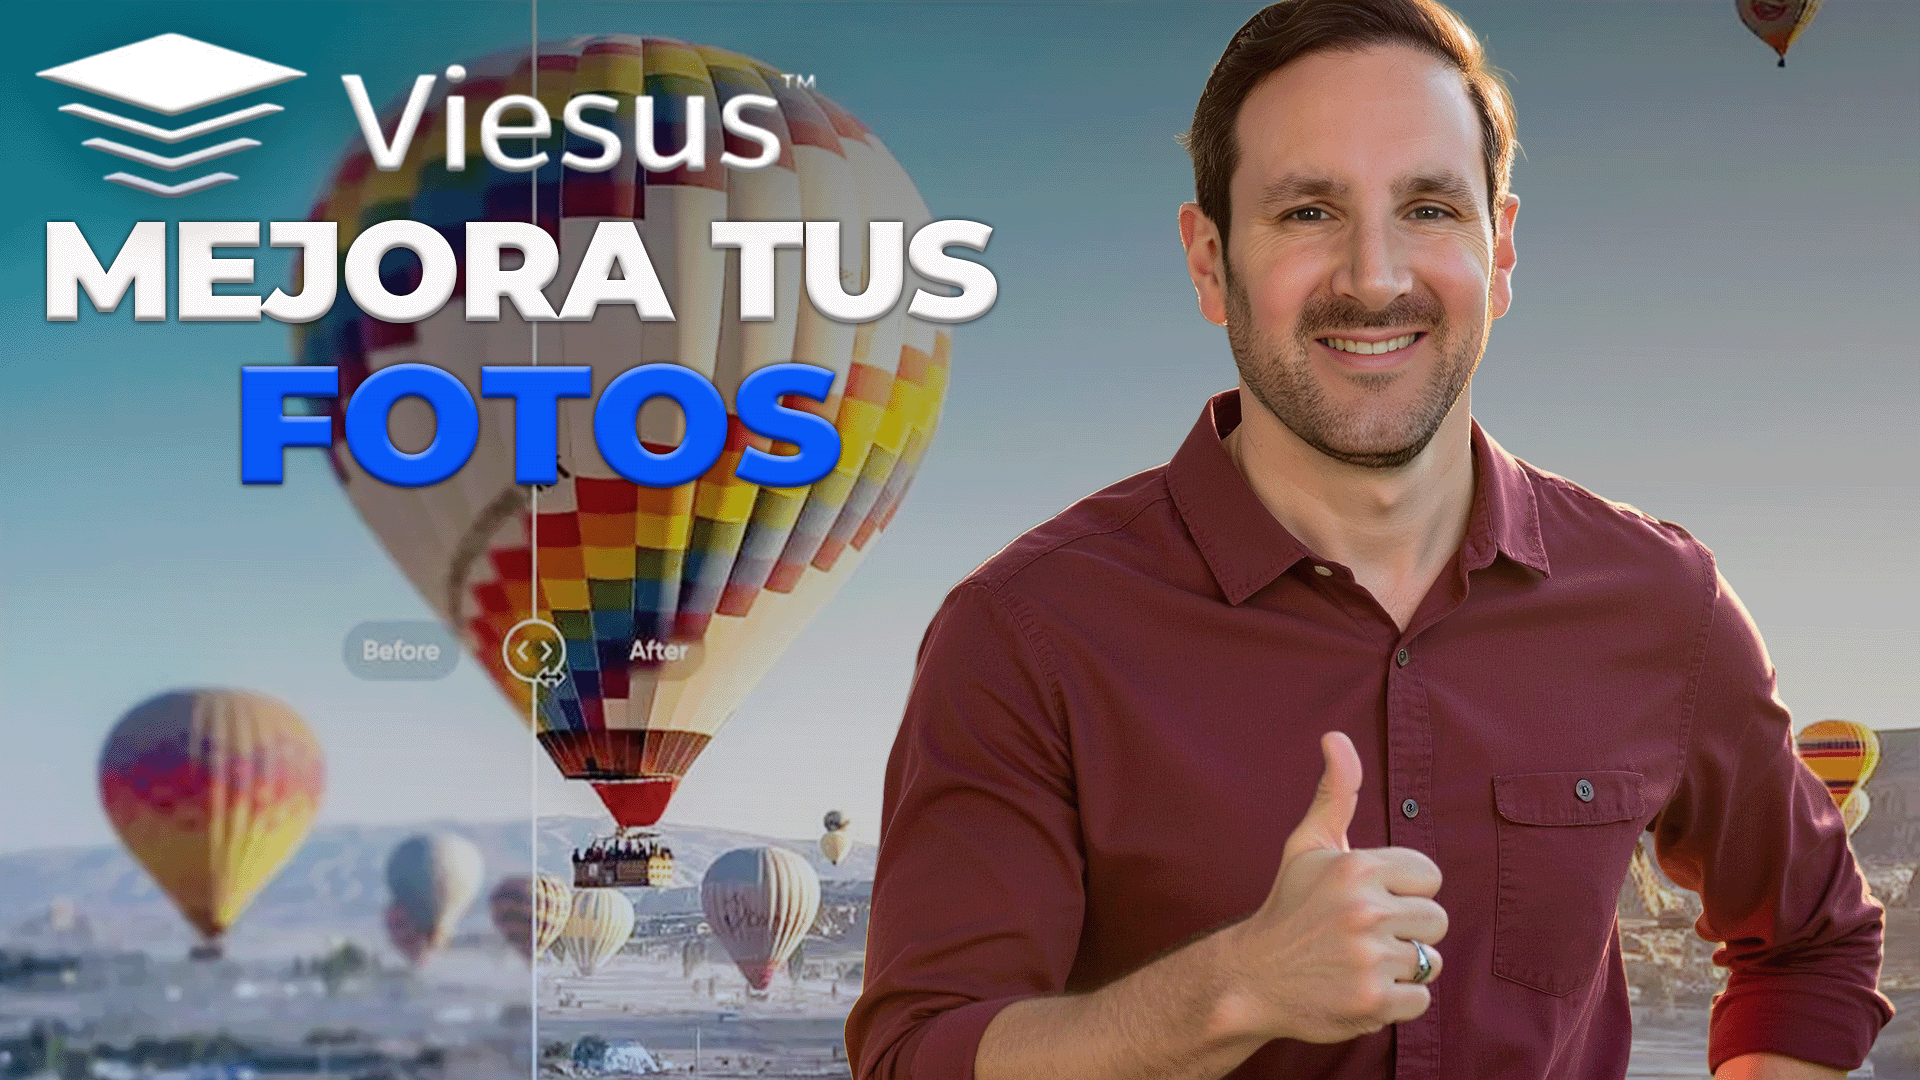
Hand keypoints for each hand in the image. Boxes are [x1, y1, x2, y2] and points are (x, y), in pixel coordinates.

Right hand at [1214, 731, 1448, 1044]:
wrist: (1251, 978)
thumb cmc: (1289, 906)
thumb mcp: (1308, 845)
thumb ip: (1335, 792)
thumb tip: (1336, 736)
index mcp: (1356, 867)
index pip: (1428, 875)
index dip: (1402, 889)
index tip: (1367, 899)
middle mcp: (1365, 910)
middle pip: (1437, 919)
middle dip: (1405, 929)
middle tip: (1362, 935)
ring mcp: (1369, 958)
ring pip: (1430, 960)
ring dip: (1401, 966)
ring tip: (1359, 962)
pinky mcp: (1373, 1001)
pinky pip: (1421, 998)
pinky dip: (1395, 999)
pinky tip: (1359, 987)